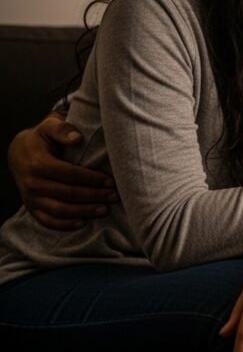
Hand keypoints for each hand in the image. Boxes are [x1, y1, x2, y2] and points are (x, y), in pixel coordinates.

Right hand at [9, 114, 117, 229]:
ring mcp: (30, 198)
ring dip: (84, 212)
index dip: (92, 179)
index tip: (111, 181)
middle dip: (94, 196)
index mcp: (38, 164)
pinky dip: (65, 225)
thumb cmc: (42, 139)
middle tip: (115, 197)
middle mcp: (32, 183)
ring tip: (104, 210)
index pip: (70, 174)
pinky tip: (83, 223)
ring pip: (60, 210)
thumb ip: (62, 129)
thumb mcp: (49, 127)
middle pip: (68, 193)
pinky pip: (47, 221)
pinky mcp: (31, 208)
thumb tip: (77, 137)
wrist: (19, 153)